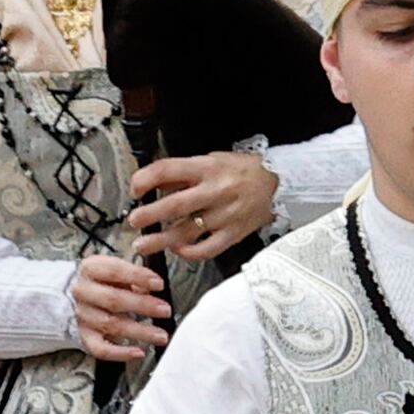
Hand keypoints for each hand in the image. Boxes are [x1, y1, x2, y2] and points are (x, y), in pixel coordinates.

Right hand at [73, 252, 173, 360]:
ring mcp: (83, 315)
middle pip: (114, 300)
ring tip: (160, 335)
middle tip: (165, 310)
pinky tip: (138, 352)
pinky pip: (101, 349)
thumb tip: (154, 286)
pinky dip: (121, 353)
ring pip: (112, 325)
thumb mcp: (119, 270)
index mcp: (91, 269)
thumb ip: (135, 276)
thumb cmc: (105, 281)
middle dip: (143, 306)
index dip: (138, 277)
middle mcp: (83, 292)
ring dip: (140, 332)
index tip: (159, 284)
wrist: (82, 296)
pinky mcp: (85, 336)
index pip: (114, 271)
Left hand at [129, 149, 278, 262]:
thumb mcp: (211, 161)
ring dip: (162, 239)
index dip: (146, 179)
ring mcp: (226, 215)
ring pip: (189, 231)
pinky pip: (209, 248)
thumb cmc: (243, 171)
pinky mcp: (234, 233)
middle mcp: (216, 191)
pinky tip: (179, 251)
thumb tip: (152, 184)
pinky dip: (191, 252)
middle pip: (176, 204)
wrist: (279, 183)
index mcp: (207, 168)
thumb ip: (182, 173)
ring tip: (144, 245)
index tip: (135, 190)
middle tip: (134, 222)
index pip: (169, 170)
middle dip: (150, 215)